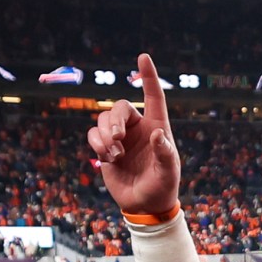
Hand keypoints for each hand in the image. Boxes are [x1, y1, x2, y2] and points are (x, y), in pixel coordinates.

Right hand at [86, 53, 180, 218]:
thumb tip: (156, 133)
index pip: (153, 96)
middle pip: (119, 106)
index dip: (148, 76)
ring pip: (103, 120)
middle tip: (118, 139)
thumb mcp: (169, 172)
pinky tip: (107, 158)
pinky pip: (93, 134)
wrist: (145, 205)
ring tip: (115, 156)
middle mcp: (137, 128)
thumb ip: (165, 153)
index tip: (143, 57)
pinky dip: (97, 144)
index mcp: (156, 126)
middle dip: (115, 120)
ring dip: (105, 137)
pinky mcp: (105, 148)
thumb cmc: (163, 187)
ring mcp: (120, 137)